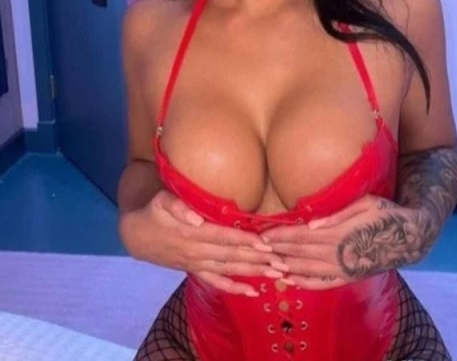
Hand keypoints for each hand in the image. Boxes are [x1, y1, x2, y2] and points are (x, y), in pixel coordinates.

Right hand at [121, 190, 285, 296]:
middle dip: (258, 259)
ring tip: (276, 275)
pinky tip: (253, 291)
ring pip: (228, 270)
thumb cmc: (154, 212)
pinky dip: (234, 287)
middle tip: (282, 261)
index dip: (245, 241)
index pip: (223, 237)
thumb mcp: (161, 201)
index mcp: (192, 233)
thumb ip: (178, 207)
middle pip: (231, 256)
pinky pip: (216, 282)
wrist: (137, 235)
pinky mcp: (195, 270)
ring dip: (253, 272)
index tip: (266, 243)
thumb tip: (195, 217)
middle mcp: (197, 251)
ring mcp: (197, 263)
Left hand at [260, 194, 428, 289]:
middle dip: (276, 251)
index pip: (300, 236)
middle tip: (256, 249)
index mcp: (337, 233)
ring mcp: (342, 268)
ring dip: (284, 266)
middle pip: (299, 253)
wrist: (408, 238)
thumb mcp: (364, 203)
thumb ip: (337, 214)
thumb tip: (311, 223)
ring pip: (306, 269)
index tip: (262, 235)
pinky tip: (290, 280)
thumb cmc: (385, 214)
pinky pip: (322, 283)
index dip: (280, 236)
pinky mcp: (347, 277)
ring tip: (266, 264)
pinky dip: (304, 282)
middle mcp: (337, 254)